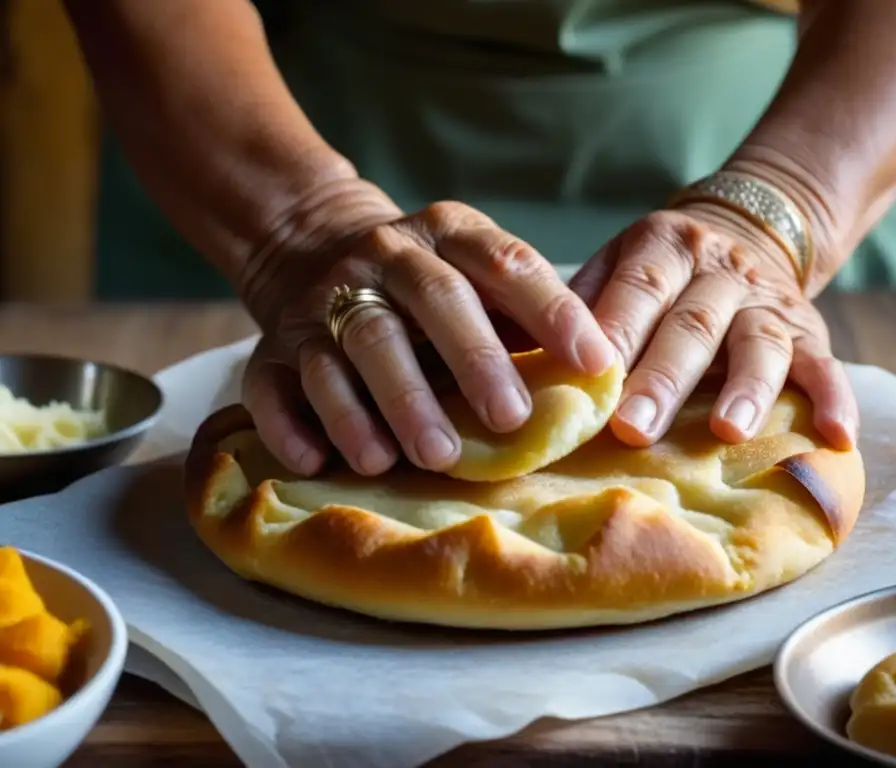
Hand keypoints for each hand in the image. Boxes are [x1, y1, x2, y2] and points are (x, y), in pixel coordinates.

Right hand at [238, 178, 616, 476]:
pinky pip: (272, 386)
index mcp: (446, 235)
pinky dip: (292, 426)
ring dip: (389, 404)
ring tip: (426, 457)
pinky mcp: (271, 349)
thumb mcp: (476, 277)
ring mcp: (321, 302)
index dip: (551, 310)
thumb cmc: (425, 287)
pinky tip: (319, 463)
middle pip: (429, 301)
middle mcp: (383, 258)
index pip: (504, 262)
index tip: (596, 363)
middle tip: (508, 422)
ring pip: (353, 347)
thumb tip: (598, 378)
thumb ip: (526, 317)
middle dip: (472, 361)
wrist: (309, 247)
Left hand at [570, 200, 858, 450]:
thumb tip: (522, 364)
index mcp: (661, 247)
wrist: (746, 229)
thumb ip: (580, 306)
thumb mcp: (615, 263)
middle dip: (663, 380)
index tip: (590, 382)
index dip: (616, 334)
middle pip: (691, 326)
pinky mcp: (808, 328)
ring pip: (760, 343)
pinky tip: (837, 435)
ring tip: (728, 432)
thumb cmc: (658, 272)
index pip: (636, 290)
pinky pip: (826, 363)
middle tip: (633, 430)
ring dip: (745, 389)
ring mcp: (766, 299)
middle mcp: (718, 269)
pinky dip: (835, 398)